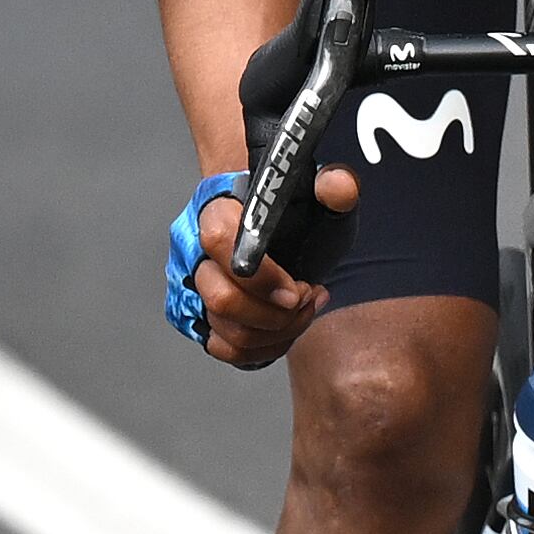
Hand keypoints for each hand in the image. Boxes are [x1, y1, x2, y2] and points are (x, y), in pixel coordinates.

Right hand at [167, 168, 361, 365]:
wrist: (276, 224)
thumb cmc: (290, 207)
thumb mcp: (318, 191)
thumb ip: (333, 184)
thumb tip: (339, 187)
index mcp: (214, 209)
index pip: (219, 241)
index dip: (261, 275)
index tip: (297, 290)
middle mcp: (193, 250)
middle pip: (220, 299)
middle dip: (275, 314)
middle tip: (305, 298)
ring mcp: (193, 288)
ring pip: (227, 331)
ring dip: (278, 332)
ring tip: (305, 308)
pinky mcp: (201, 318)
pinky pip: (227, 349)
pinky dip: (264, 347)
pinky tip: (287, 326)